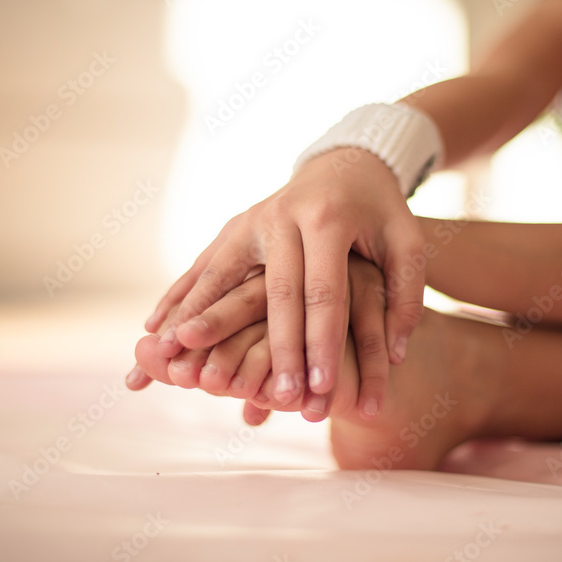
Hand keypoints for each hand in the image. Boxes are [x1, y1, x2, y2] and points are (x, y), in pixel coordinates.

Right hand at [144, 148, 425, 412]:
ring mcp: (251, 220)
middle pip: (275, 295)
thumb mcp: (408, 242)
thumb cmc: (380, 212)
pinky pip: (202, 268)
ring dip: (199, 326)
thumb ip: (406, 295)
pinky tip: (154, 329)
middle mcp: (283, 217)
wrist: (344, 162)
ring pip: (222, 279)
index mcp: (328, 220)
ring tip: (178, 368)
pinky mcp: (232, 228)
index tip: (322, 388)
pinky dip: (178, 299)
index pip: (325, 292)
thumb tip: (399, 355)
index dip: (323, 342)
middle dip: (276, 351)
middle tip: (278, 399)